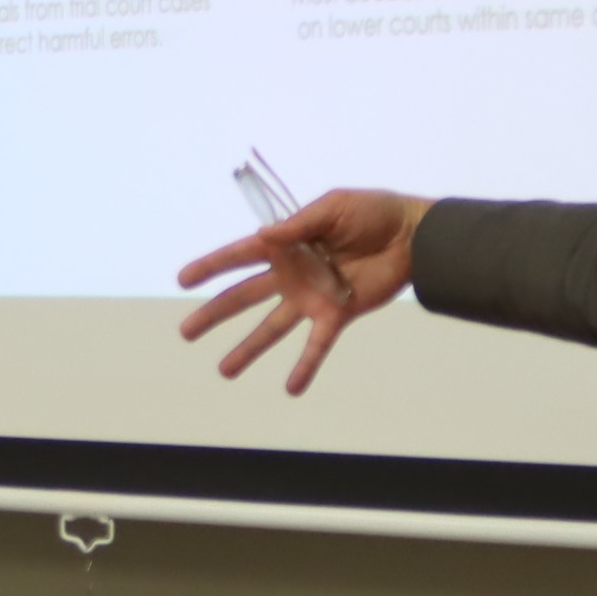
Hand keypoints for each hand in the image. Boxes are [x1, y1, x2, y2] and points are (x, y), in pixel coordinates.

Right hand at [173, 190, 431, 394]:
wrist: (412, 235)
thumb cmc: (372, 212)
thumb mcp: (333, 207)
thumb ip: (299, 224)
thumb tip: (265, 236)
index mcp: (285, 245)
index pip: (240, 257)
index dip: (211, 267)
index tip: (183, 279)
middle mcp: (290, 275)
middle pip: (244, 297)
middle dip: (214, 314)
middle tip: (186, 332)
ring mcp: (310, 298)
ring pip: (271, 328)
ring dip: (248, 349)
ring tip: (225, 371)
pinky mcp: (335, 315)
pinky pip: (316, 345)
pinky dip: (305, 366)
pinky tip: (290, 388)